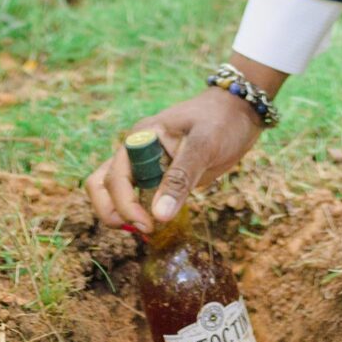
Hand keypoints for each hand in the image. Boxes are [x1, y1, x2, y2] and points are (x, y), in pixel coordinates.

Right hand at [86, 88, 264, 233]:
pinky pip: (137, 197)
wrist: (239, 112)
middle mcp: (136, 151)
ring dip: (120, 213)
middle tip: (143, 229)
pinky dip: (139, 213)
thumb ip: (180, 179)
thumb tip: (158, 216)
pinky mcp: (159, 177)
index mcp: (140, 138)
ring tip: (147, 228)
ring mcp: (145, 164)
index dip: (125, 205)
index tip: (149, 224)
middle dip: (113, 212)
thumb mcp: (204, 145)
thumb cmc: (221, 121)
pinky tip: (159, 223)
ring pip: (112, 191)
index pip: (115, 177)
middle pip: (102, 185)